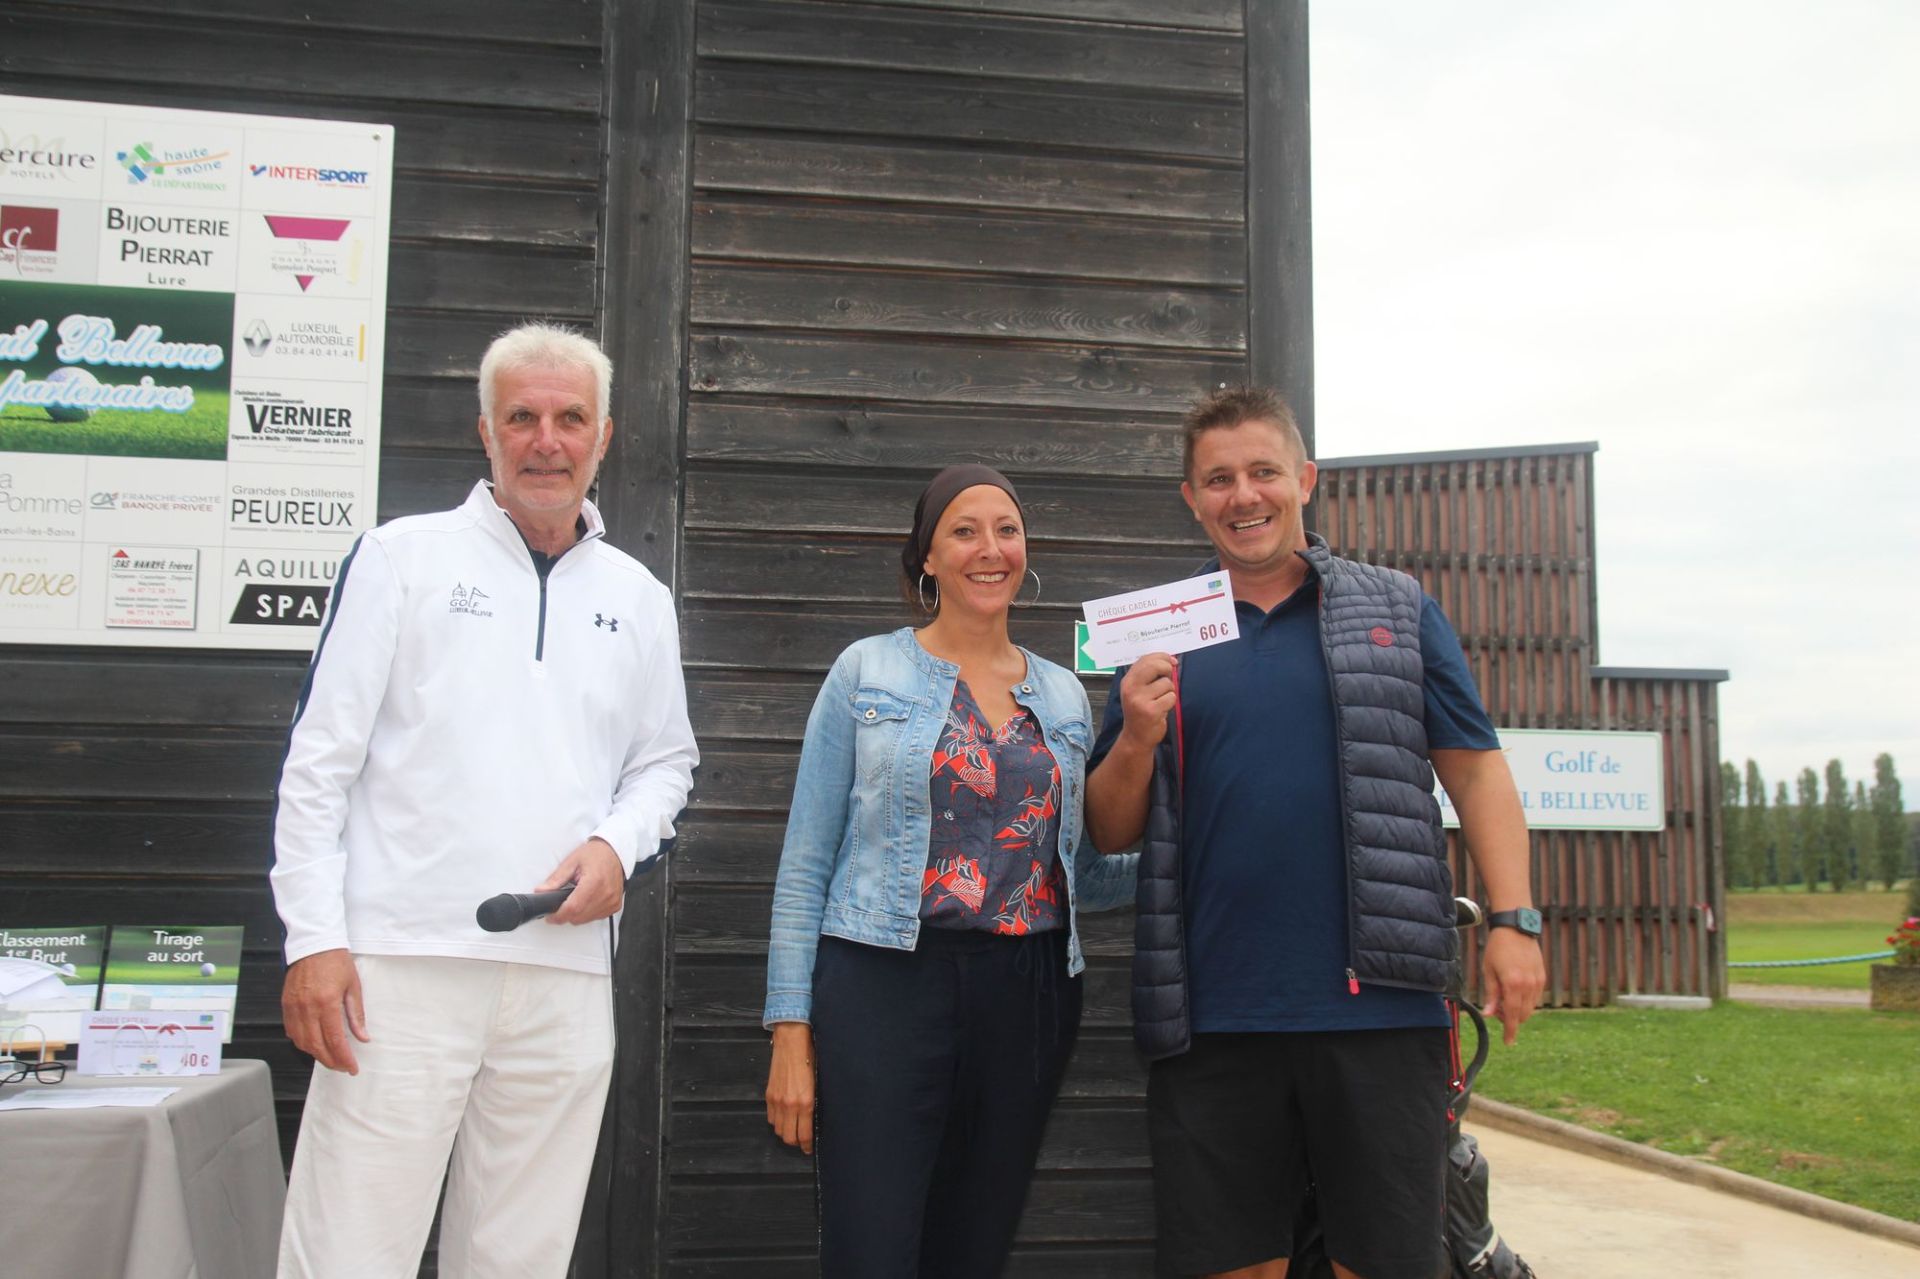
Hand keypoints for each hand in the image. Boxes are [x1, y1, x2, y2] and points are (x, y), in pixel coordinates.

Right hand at [282, 949, 368, 1073]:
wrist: (314, 945)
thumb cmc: (336, 962)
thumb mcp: (353, 986)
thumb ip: (356, 1014)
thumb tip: (363, 1037)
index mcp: (327, 1003)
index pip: (334, 1040)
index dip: (344, 1058)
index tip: (352, 1068)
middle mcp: (307, 1008)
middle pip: (317, 1046)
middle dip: (331, 1061)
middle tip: (343, 1067)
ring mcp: (293, 1008)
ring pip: (302, 1042)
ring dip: (316, 1055)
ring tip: (331, 1058)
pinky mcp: (286, 1005)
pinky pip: (291, 1031)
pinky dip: (302, 1042)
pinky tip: (313, 1044)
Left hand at [539, 837, 625, 923]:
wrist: (614, 851)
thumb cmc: (596, 854)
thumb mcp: (571, 862)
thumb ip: (555, 879)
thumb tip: (541, 891)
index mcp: (594, 882)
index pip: (573, 908)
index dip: (559, 915)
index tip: (551, 917)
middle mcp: (605, 894)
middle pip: (579, 917)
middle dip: (565, 915)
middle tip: (559, 905)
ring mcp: (611, 901)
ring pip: (586, 920)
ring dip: (576, 914)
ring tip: (574, 898)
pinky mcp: (614, 905)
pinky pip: (596, 917)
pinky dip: (587, 913)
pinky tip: (585, 901)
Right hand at [765, 1022, 815, 1153]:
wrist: (792, 1041)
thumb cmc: (810, 1057)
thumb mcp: (818, 1082)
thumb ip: (814, 1102)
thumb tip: (814, 1117)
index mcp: (806, 1102)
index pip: (805, 1134)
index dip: (807, 1145)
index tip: (810, 1148)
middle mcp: (790, 1105)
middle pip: (789, 1137)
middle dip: (796, 1143)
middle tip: (802, 1141)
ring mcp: (777, 1100)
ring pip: (778, 1129)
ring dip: (786, 1132)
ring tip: (793, 1129)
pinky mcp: (769, 1095)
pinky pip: (771, 1117)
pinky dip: (777, 1121)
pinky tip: (784, 1117)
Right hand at [1117, 653, 1177, 750]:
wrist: (1136, 737)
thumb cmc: (1140, 712)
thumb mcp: (1137, 691)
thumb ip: (1148, 674)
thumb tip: (1170, 659)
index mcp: (1127, 681)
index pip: (1144, 660)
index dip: (1161, 656)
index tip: (1171, 660)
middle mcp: (1131, 689)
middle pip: (1155, 666)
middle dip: (1167, 668)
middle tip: (1168, 676)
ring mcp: (1140, 700)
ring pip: (1166, 684)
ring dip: (1169, 691)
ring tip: (1160, 700)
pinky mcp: (1151, 711)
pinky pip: (1171, 697)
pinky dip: (1170, 702)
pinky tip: (1162, 709)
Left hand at [1480, 926, 1545, 1044]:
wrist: (1516, 929)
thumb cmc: (1498, 949)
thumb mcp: (1488, 971)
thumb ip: (1491, 995)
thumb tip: (1488, 1014)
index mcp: (1512, 985)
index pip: (1511, 1015)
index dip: (1509, 1031)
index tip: (1508, 1042)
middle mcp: (1528, 986)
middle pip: (1522, 1015)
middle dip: (1510, 1019)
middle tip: (1496, 1009)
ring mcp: (1537, 982)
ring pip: (1530, 1008)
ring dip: (1518, 1010)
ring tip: (1504, 998)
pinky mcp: (1542, 977)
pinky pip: (1535, 997)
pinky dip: (1526, 1001)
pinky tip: (1515, 991)